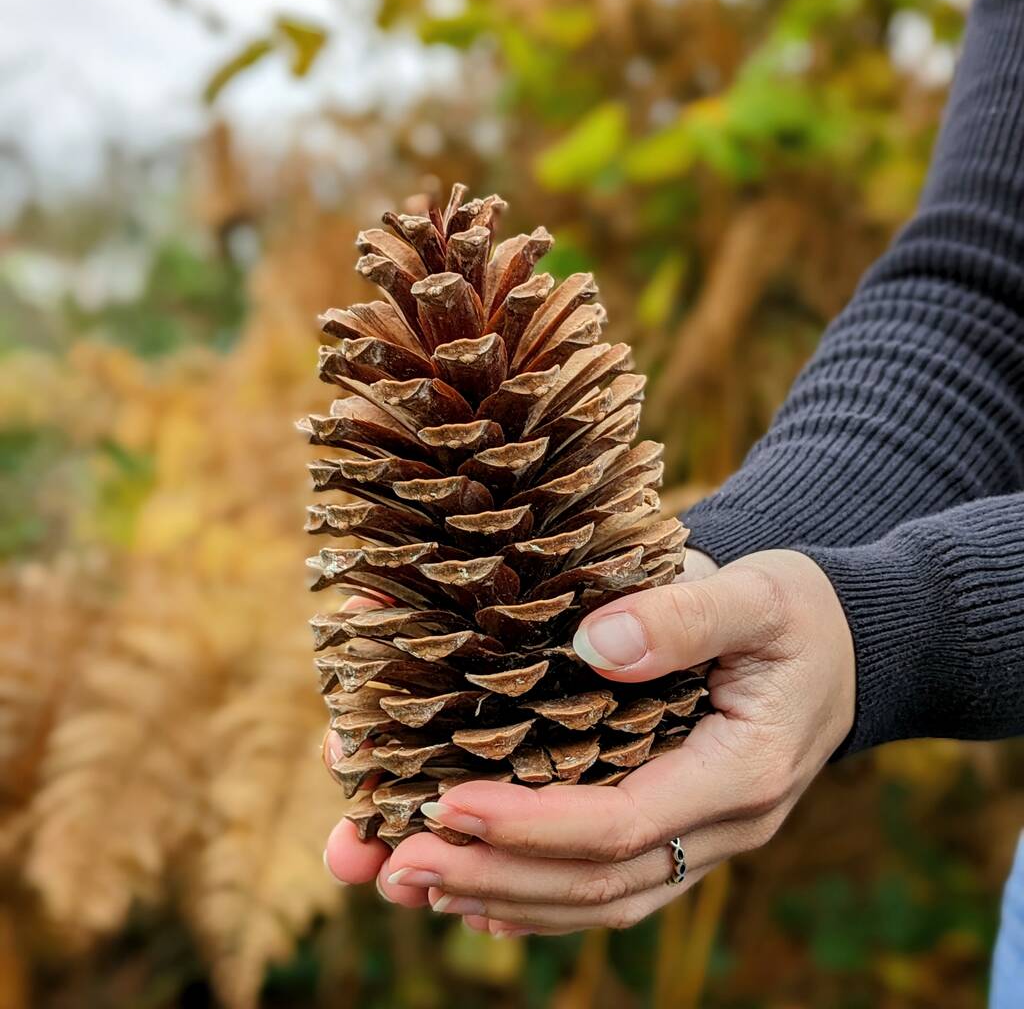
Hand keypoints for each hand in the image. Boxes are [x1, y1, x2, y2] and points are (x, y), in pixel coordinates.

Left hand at [323, 549, 854, 936]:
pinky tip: (479, 897)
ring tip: (411, 882)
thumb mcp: (758, 594)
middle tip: (394, 863)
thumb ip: (685, 615)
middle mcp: (722, 825)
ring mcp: (704, 837)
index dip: (528, 825)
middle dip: (492, 877)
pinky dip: (540, 897)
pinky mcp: (682, 826)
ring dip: (503, 897)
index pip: (621, 824)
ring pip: (598, 896)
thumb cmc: (799, 612)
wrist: (844, 646)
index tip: (444, 803)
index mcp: (741, 773)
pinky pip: (611, 881)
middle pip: (597, 880)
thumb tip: (594, 643)